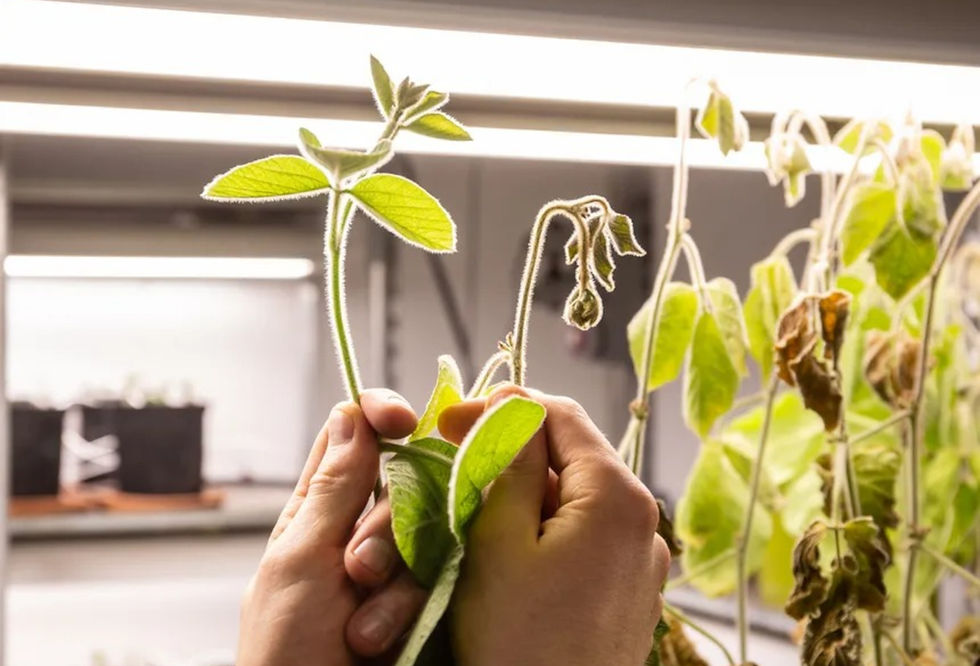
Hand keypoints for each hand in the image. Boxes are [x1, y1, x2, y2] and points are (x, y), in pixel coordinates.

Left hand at [239, 389, 425, 665]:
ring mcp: (400, 564)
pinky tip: (388, 640)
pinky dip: (416, 606)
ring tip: (363, 629)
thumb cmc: (285, 652)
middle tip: (356, 572)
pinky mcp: (431, 596)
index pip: (355, 433)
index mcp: (318, 508)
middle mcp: (363, 528)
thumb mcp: (299, 561)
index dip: (380, 414)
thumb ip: (334, 487)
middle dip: (385, 528)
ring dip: (397, 582)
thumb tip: (351, 413)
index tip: (403, 420)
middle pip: (403, 480)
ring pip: (431, 528)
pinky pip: (448, 571)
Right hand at [444, 387, 670, 665]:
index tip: (449, 422)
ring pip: (576, 495)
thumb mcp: (499, 541)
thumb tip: (512, 402)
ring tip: (473, 508)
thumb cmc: (519, 641)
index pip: (559, 415)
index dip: (501, 408)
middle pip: (571, 454)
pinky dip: (546, 525)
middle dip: (511, 449)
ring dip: (525, 489)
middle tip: (453, 461)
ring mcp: (641, 558)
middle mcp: (644, 520)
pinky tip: (507, 546)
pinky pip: (586, 533)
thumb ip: (511, 462)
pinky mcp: (629, 588)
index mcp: (618, 496)